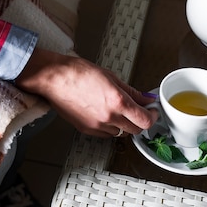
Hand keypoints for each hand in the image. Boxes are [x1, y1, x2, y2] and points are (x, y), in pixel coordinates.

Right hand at [15, 48, 158, 136]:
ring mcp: (97, 126)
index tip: (152, 112)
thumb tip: (144, 98)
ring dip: (125, 124)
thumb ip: (130, 91)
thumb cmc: (77, 73)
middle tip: (139, 111)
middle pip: (135, 130)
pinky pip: (106, 134)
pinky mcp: (86, 130)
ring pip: (120, 133)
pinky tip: (105, 114)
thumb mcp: (110, 76)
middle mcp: (108, 117)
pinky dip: (110, 127)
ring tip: (119, 111)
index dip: (152, 117)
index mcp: (117, 101)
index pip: (144, 120)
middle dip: (140, 121)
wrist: (54, 78)